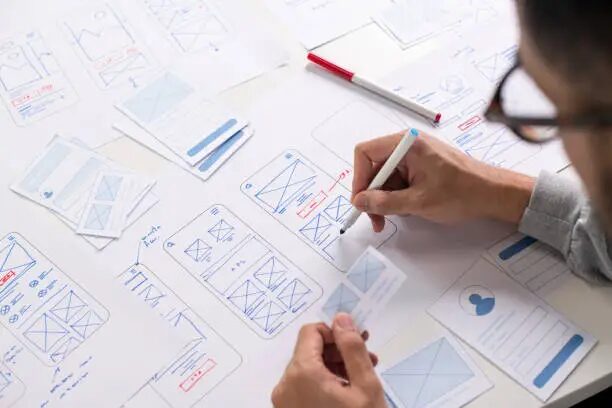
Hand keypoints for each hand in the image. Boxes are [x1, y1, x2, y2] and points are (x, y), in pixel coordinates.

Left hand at [272, 314, 385, 407]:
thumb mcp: (365, 386)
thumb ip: (352, 348)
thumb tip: (342, 319)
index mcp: (301, 373)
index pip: (311, 332)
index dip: (336, 332)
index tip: (357, 341)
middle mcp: (285, 385)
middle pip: (310, 351)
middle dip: (339, 351)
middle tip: (367, 358)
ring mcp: (284, 402)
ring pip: (308, 369)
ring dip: (335, 367)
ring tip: (362, 377)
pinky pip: (304, 386)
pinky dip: (325, 383)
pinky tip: (348, 392)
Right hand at [352, 131, 535, 230]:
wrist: (493, 194)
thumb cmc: (462, 192)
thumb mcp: (417, 202)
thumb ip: (384, 202)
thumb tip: (359, 201)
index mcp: (406, 144)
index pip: (365, 153)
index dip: (359, 178)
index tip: (361, 201)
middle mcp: (408, 145)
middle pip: (374, 166)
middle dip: (372, 194)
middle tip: (375, 218)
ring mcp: (415, 155)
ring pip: (385, 176)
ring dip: (385, 198)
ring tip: (395, 216)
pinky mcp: (421, 165)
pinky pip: (399, 179)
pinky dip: (397, 196)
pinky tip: (407, 209)